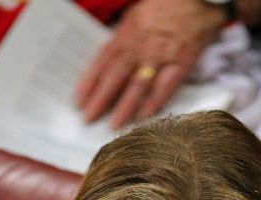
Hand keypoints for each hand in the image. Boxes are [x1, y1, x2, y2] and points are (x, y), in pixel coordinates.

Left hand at [75, 0, 227, 128]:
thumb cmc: (165, 5)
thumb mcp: (135, 16)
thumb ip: (123, 39)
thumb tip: (108, 62)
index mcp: (127, 33)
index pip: (103, 60)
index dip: (89, 82)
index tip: (79, 100)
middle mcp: (141, 46)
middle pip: (116, 76)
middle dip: (101, 99)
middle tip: (89, 118)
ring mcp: (161, 56)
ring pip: (138, 85)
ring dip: (125, 107)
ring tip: (114, 126)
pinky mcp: (181, 63)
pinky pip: (166, 87)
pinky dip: (154, 103)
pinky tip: (144, 117)